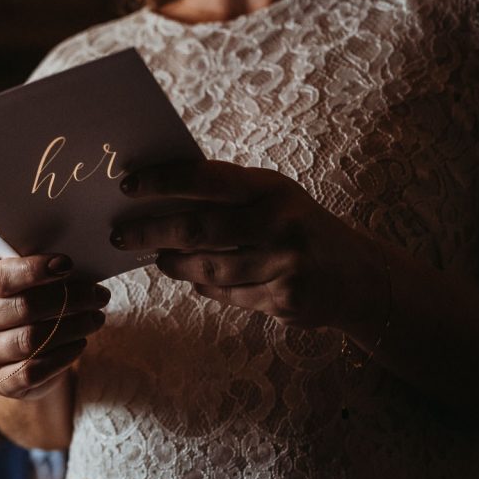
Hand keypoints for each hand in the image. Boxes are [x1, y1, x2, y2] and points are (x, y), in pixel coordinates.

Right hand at [0, 255, 110, 398]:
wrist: (22, 357)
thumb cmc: (34, 312)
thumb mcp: (35, 287)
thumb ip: (47, 276)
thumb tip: (73, 268)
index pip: (3, 277)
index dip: (35, 270)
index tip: (67, 265)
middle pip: (24, 308)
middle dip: (69, 299)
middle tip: (98, 296)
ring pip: (31, 340)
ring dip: (71, 328)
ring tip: (95, 319)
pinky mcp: (0, 382)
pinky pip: (33, 371)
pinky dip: (62, 357)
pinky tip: (80, 344)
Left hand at [110, 159, 384, 329]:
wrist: (359, 276)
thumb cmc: (297, 226)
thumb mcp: (273, 198)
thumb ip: (226, 196)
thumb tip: (158, 195)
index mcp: (271, 188)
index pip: (206, 179)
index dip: (162, 181)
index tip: (126, 186)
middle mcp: (279, 222)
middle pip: (197, 229)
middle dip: (150, 232)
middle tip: (119, 235)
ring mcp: (283, 264)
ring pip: (207, 268)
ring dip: (174, 265)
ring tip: (158, 258)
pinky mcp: (284, 299)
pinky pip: (226, 294)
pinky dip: (205, 286)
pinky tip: (195, 279)